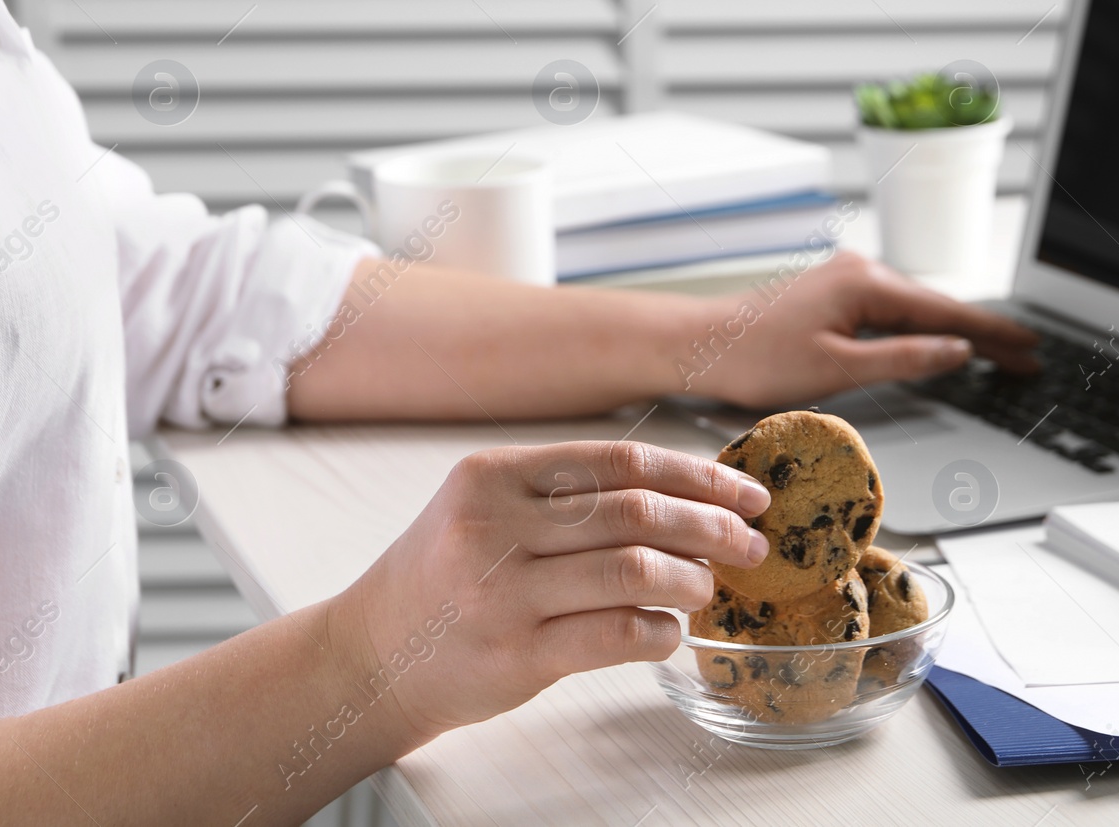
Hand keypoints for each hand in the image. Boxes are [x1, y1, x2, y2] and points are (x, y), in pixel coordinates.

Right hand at [326, 441, 771, 744]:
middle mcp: (494, 527)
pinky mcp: (516, 657)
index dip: (696, 474)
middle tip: (751, 544)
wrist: (367, 657)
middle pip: (637, 511)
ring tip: (709, 589)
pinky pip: (617, 635)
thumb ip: (568, 497)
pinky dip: (660, 632)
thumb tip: (689, 495)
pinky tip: (668, 632)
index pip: (621, 461)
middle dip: (712, 526)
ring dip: (692, 580)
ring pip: (635, 571)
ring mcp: (503, 594)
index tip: (744, 493)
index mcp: (494, 476)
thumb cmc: (444, 578)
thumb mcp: (486, 510)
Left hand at [679, 251, 1039, 407]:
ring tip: (999, 352)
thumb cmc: (757, 359)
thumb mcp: (839, 369)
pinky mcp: (834, 292)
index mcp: (868, 284)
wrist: (701, 346)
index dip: (994, 334)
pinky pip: (893, 307)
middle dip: (986, 332)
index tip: (1030, 349)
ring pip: (917, 305)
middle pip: (939, 305)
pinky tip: (940, 339)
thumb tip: (957, 350)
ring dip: (957, 329)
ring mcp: (847, 278)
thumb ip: (904, 358)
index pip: (948, 312)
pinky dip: (924, 324)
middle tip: (1028, 357)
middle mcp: (861, 271)